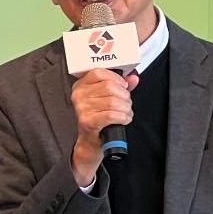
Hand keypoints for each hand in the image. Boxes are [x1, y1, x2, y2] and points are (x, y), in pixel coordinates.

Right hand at [69, 69, 138, 185]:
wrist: (92, 140)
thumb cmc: (99, 117)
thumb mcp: (109, 97)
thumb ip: (121, 85)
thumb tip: (133, 77)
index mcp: (81, 85)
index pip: (99, 73)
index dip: (116, 78)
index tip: (124, 86)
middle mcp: (79, 95)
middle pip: (109, 87)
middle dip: (124, 96)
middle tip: (127, 103)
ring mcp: (81, 108)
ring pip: (113, 101)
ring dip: (126, 108)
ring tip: (126, 113)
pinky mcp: (87, 121)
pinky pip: (111, 115)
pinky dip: (123, 117)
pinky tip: (124, 119)